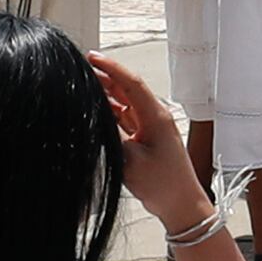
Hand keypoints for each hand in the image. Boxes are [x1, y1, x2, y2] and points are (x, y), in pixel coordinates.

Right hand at [90, 50, 209, 223]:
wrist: (180, 203)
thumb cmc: (163, 184)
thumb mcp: (131, 160)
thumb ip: (111, 136)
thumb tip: (94, 118)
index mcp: (155, 116)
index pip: (131, 83)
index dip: (111, 67)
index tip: (93, 57)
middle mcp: (154, 117)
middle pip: (126, 89)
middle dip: (105, 76)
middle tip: (82, 68)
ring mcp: (150, 127)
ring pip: (124, 103)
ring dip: (106, 93)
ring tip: (84, 85)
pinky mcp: (145, 138)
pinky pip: (124, 118)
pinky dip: (110, 111)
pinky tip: (96, 109)